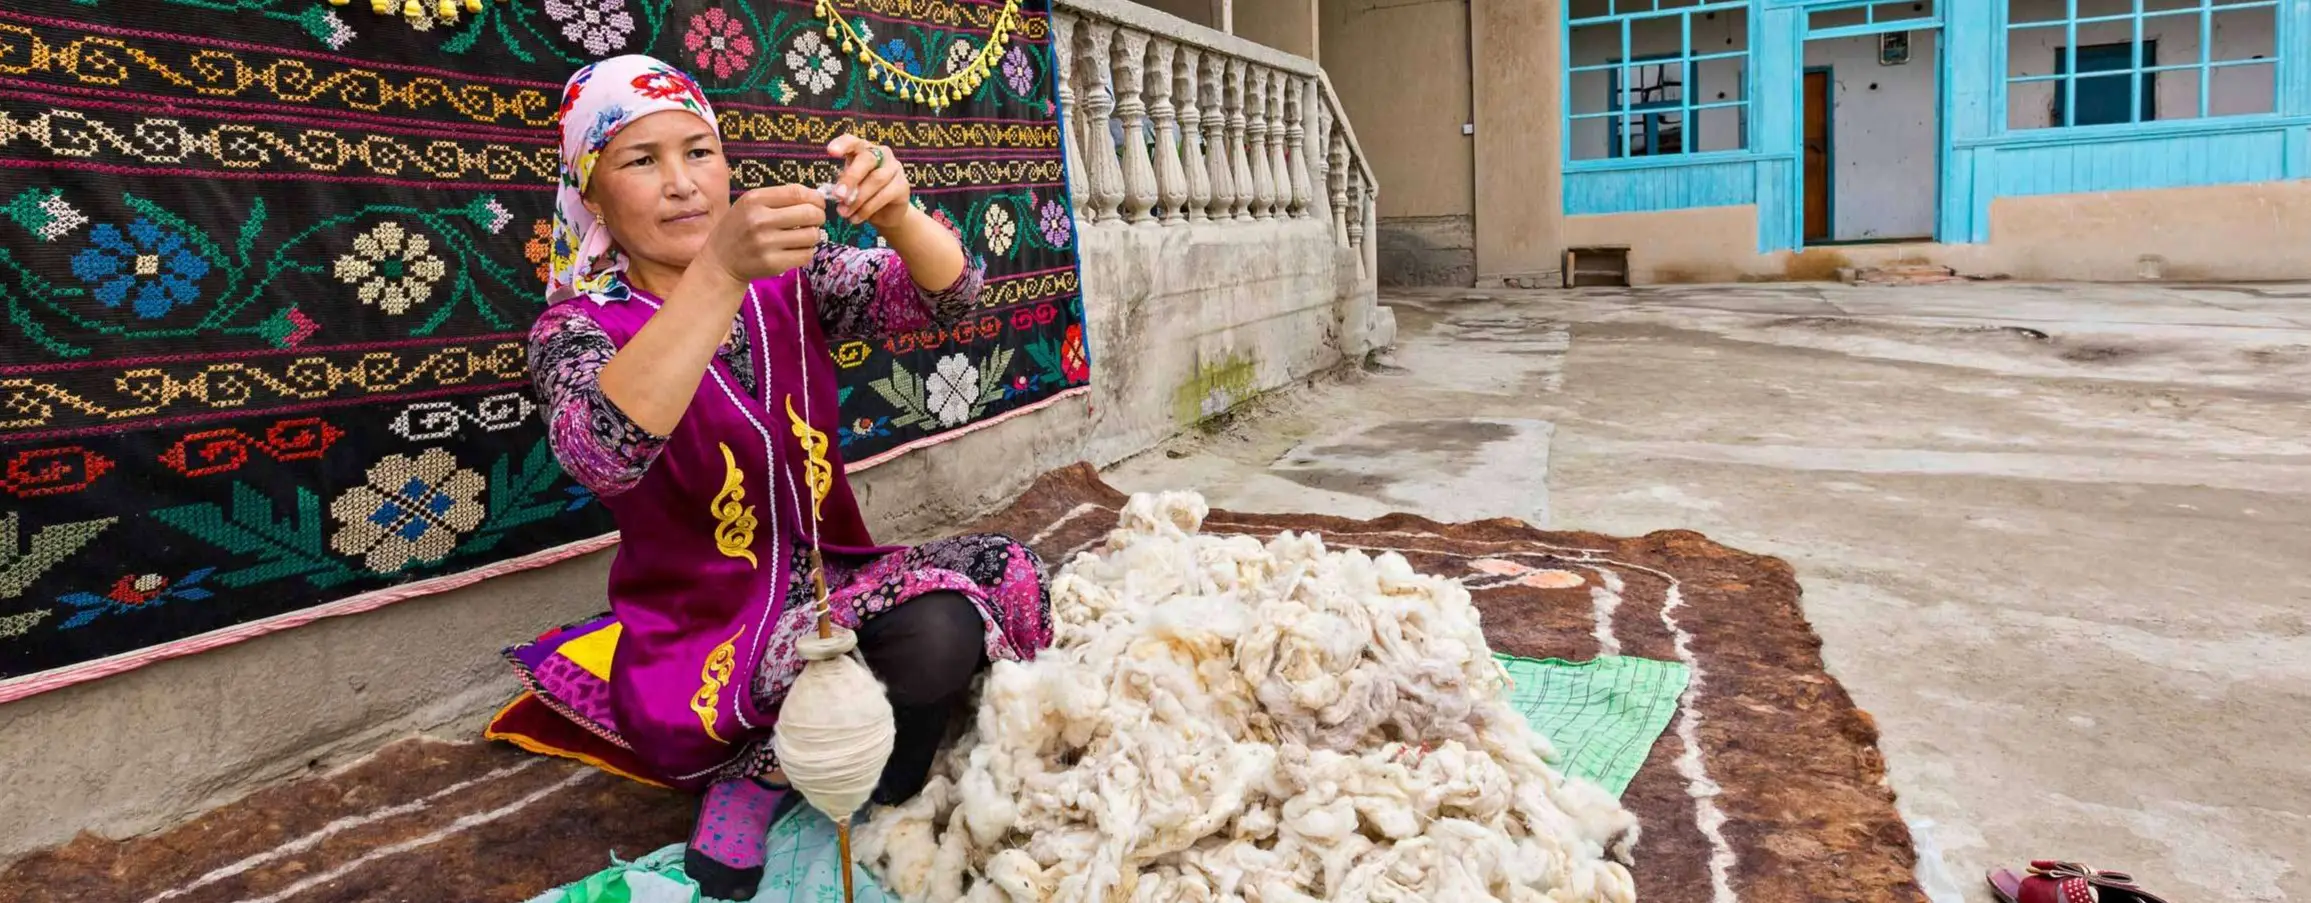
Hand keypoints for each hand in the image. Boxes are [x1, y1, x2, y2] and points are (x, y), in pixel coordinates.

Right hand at [699, 184, 826, 283]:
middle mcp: (760, 220)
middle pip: (809, 213)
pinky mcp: (773, 263)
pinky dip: (806, 251)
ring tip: (802, 236)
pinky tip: (795, 249)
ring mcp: (767, 244)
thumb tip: (815, 196)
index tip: (818, 203)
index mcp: (754, 200)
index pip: (798, 193)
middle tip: (815, 220)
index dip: (815, 198)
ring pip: (811, 235)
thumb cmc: (739, 228)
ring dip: (813, 235)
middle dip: (819, 216)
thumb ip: (779, 197)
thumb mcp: (750, 205)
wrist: (720, 261)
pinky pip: (806, 254)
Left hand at [825, 134, 912, 229]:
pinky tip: (856, 219)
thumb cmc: (863, 194)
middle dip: (851, 178)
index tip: (830, 152)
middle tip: (838, 195)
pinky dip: (867, 209)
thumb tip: (837, 194)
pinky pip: (884, 195)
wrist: (886, 214)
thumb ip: (844, 185)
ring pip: (876, 180)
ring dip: (858, 199)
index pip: (853, 141)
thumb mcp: (849, 187)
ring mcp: (895, 168)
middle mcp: (882, 154)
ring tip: (844, 213)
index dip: (843, 144)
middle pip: (867, 159)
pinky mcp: (903, 186)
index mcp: (864, 149)